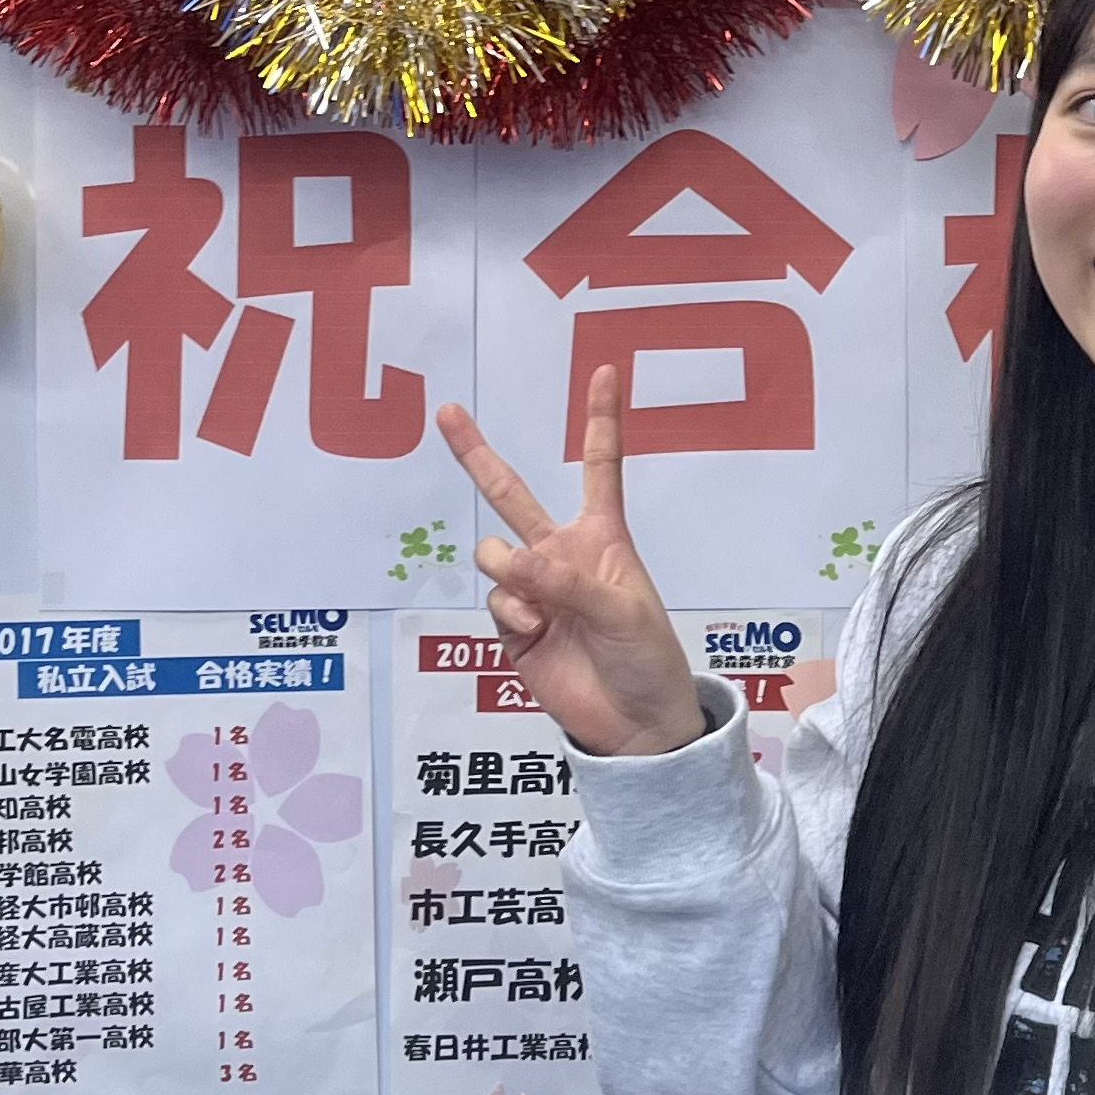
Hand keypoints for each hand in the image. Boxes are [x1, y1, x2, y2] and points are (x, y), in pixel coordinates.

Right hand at [437, 367, 700, 754]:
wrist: (633, 722)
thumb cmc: (646, 657)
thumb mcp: (621, 611)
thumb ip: (568, 583)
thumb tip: (514, 562)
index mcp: (603, 538)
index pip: (600, 468)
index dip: (601, 421)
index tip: (605, 372)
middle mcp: (561, 555)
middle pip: (512, 494)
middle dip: (477, 454)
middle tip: (448, 411)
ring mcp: (533, 589)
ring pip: (494, 555)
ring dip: (511, 573)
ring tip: (543, 610)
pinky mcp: (513, 626)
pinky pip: (495, 600)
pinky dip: (512, 613)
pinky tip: (538, 634)